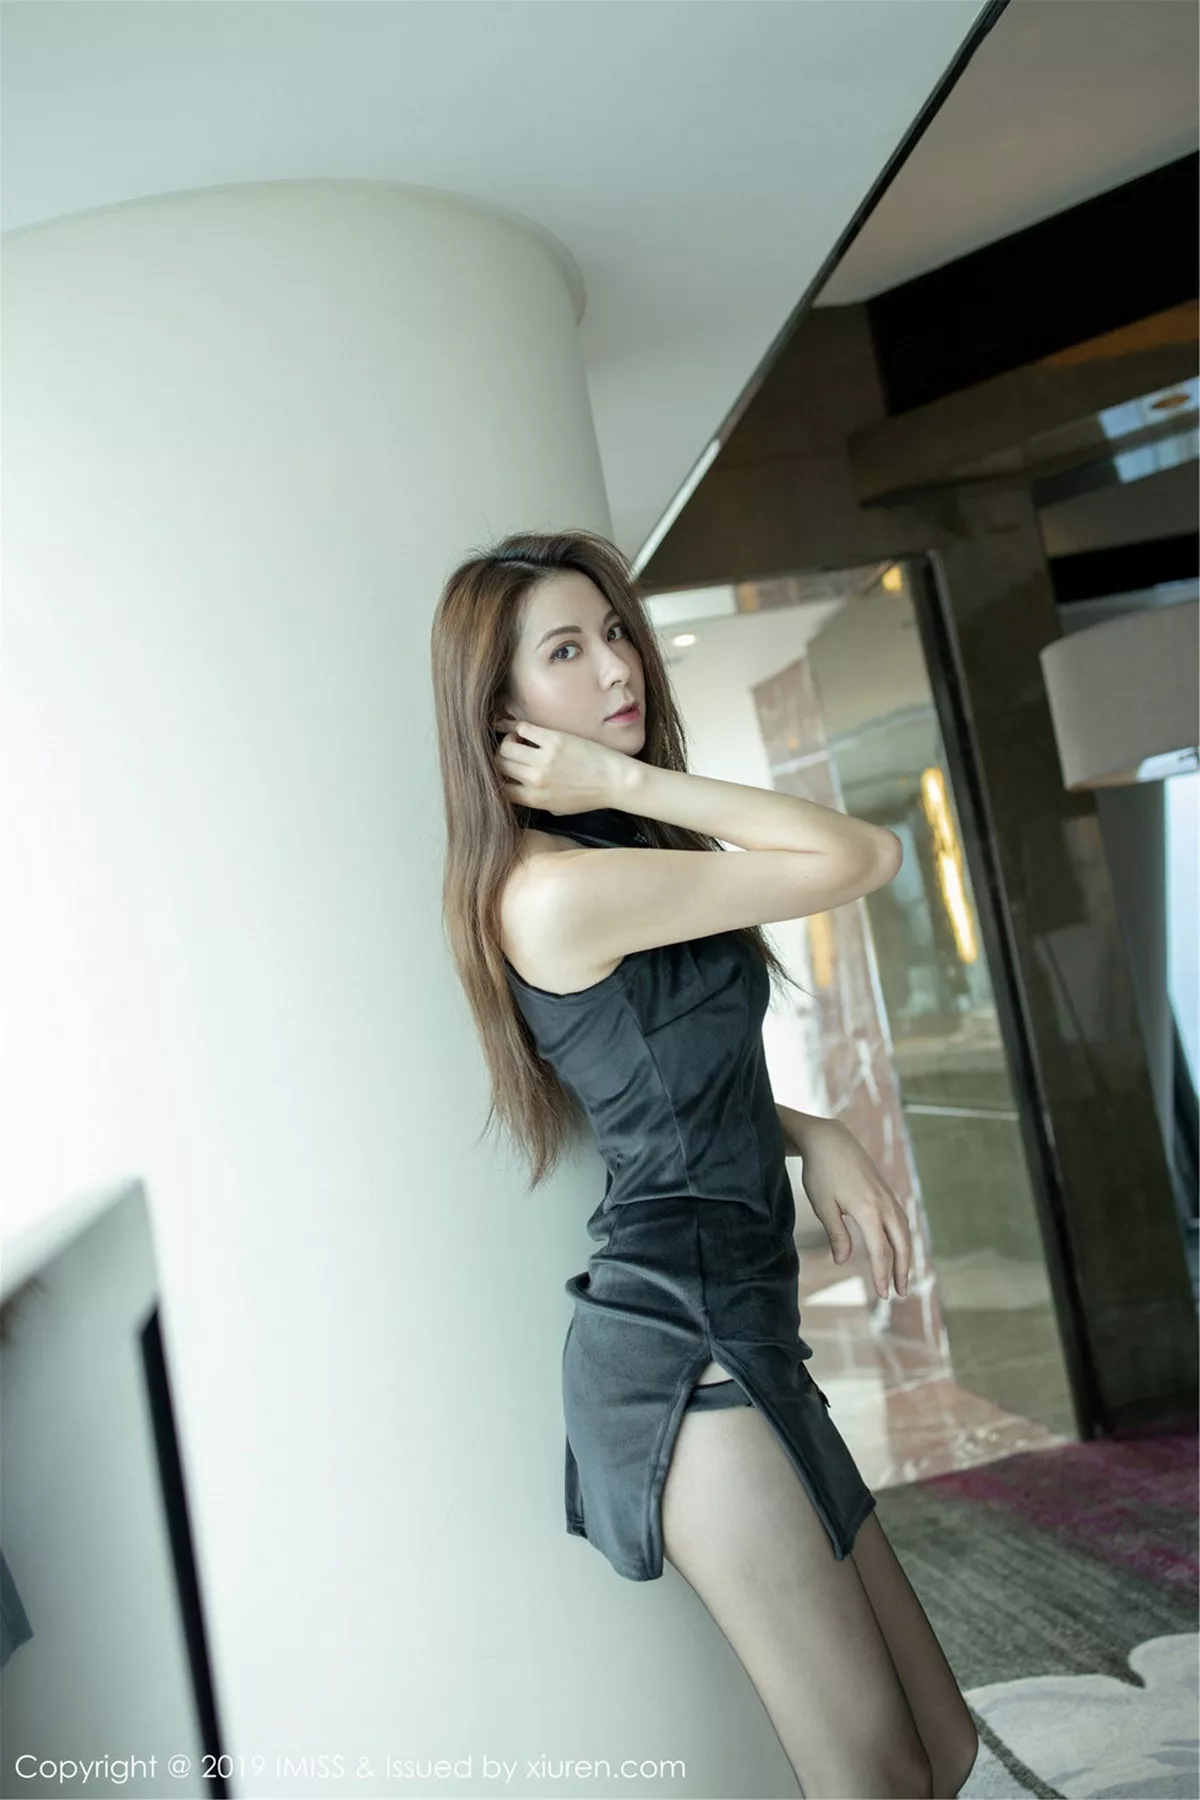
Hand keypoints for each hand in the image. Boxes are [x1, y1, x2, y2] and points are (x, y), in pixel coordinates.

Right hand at [492, 716, 630, 815]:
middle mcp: (535, 780)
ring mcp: (544, 759)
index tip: (502, 771)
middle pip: (499, 765)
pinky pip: (524, 729)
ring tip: (518, 740)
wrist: (615, 782)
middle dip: (501, 758)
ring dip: (508, 741)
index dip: (498, 778)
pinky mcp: (554, 740)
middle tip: (511, 751)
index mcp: (535, 799)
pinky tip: (527, 731)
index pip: (499, 788)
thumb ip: (536, 801)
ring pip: (506, 747)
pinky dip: (520, 728)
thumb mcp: (558, 809)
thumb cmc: (589, 796)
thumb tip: (518, 791)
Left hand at [795, 1117, 910, 1299]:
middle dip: (902, 1270)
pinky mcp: (885, 1191)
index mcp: (868, 1210)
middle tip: (899, 1292)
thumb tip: (843, 1262)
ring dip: (906, 1255)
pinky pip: (901, 1219)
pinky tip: (898, 1248)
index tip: (883, 1295)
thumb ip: (836, 1234)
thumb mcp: (823, 1205)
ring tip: (902, 1276)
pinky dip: (903, 1238)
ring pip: (904, 1231)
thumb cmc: (821, 1171)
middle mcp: (884, 1204)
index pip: (881, 1251)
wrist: (829, 1139)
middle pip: (901, 1244)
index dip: (883, 1275)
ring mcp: (887, 1196)